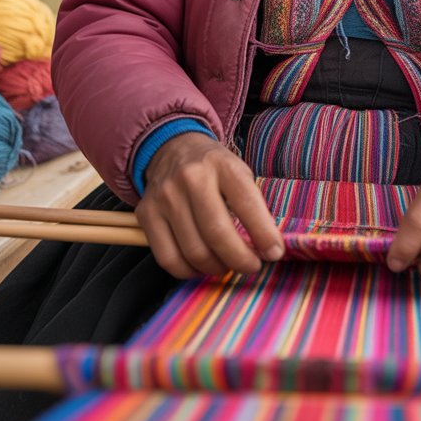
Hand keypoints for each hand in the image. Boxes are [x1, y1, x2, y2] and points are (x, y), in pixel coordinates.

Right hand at [135, 132, 283, 278]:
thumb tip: (268, 249)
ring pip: (193, 252)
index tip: (275, 253)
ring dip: (216, 268)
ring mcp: (165, 196)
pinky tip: (201, 265)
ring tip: (227, 264)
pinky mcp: (146, 213)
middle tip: (251, 265)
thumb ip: (252, 206)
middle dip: (240, 259)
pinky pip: (168, 259)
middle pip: (217, 234)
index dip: (263, 234)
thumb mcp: (239, 172)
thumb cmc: (215, 168)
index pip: (246, 203)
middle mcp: (191, 178)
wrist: (173, 148)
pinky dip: (189, 271)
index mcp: (221, 164)